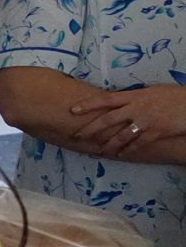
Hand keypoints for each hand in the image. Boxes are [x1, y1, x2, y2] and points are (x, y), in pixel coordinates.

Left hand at [70, 85, 185, 157]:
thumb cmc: (174, 95)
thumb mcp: (152, 92)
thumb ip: (135, 98)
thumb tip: (121, 103)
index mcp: (135, 95)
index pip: (106, 99)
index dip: (88, 104)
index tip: (73, 110)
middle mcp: (136, 108)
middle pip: (107, 120)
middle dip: (90, 129)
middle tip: (78, 136)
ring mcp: (145, 121)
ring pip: (121, 135)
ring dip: (108, 145)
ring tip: (99, 151)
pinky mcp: (155, 132)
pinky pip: (138, 144)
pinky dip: (128, 150)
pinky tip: (121, 154)